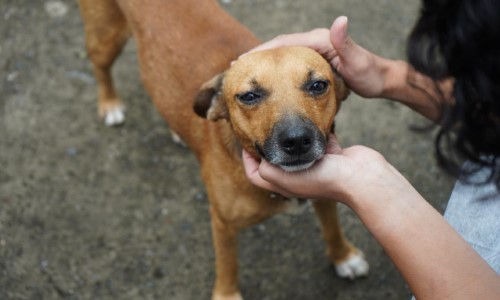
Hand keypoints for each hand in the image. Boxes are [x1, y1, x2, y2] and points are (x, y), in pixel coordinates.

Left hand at [242, 134, 407, 205]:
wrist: (359, 176)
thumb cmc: (322, 179)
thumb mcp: (285, 178)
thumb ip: (266, 169)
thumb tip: (259, 159)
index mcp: (285, 184)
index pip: (257, 175)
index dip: (249, 160)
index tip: (247, 142)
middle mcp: (298, 175)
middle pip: (277, 161)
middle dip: (269, 145)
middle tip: (263, 125)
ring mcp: (316, 164)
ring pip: (298, 149)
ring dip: (292, 137)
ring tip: (285, 120)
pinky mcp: (332, 153)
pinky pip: (318, 140)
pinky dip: (315, 130)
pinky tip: (311, 117)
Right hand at [245, 16, 393, 97]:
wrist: (379, 80)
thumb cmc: (370, 74)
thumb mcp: (358, 61)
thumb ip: (346, 43)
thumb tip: (340, 21)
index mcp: (319, 40)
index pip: (285, 42)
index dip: (264, 50)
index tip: (245, 60)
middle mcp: (314, 42)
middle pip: (279, 46)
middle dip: (258, 55)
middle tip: (238, 66)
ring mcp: (313, 50)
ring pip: (282, 55)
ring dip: (264, 62)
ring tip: (245, 71)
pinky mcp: (313, 61)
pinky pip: (289, 63)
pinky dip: (275, 68)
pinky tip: (266, 78)